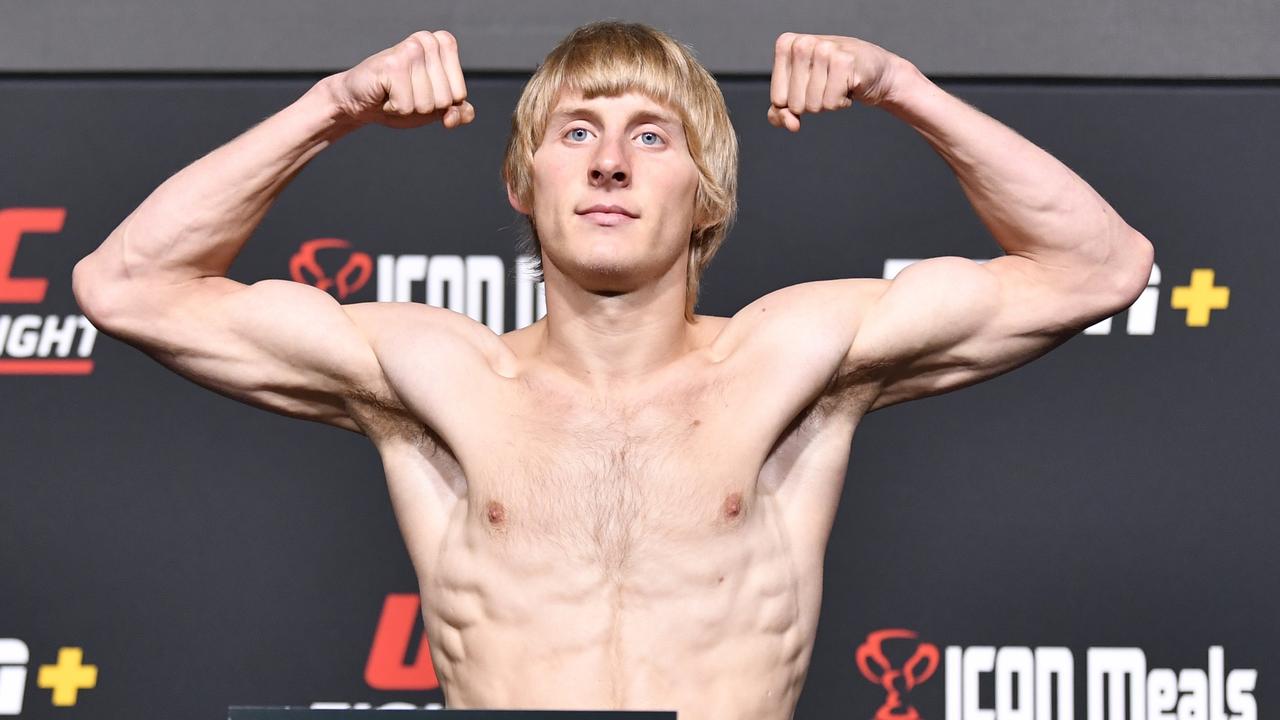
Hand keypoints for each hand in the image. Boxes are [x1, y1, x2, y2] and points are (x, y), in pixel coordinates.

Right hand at [325, 30, 474, 129]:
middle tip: (405, 94)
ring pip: (427, 104)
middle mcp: (428, 41)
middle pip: (445, 99)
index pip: (460, 94)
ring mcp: (411, 50)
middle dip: (424, 108)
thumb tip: (461, 115)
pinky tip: (385, 94)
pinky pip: (407, 106)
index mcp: (443, 44)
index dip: (442, 105)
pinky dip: (394, 108)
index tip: (422, 93)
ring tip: (395, 93)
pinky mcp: (393, 64)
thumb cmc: (398, 100)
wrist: (360, 101)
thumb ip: (456, 112)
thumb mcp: (433, 109)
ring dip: (408, 108)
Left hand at [767, 33, 906, 130]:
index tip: (809, 87)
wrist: (874, 72)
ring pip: (813, 105)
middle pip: (794, 104)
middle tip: (827, 85)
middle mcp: (803, 42)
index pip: (778, 99)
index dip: (795, 104)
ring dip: (828, 103)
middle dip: (812, 104)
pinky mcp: (844, 62)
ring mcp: (824, 49)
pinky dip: (841, 102)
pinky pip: (831, 103)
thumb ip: (781, 112)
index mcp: (786, 44)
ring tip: (838, 83)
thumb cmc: (832, 79)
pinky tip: (849, 85)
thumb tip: (791, 124)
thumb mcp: (799, 94)